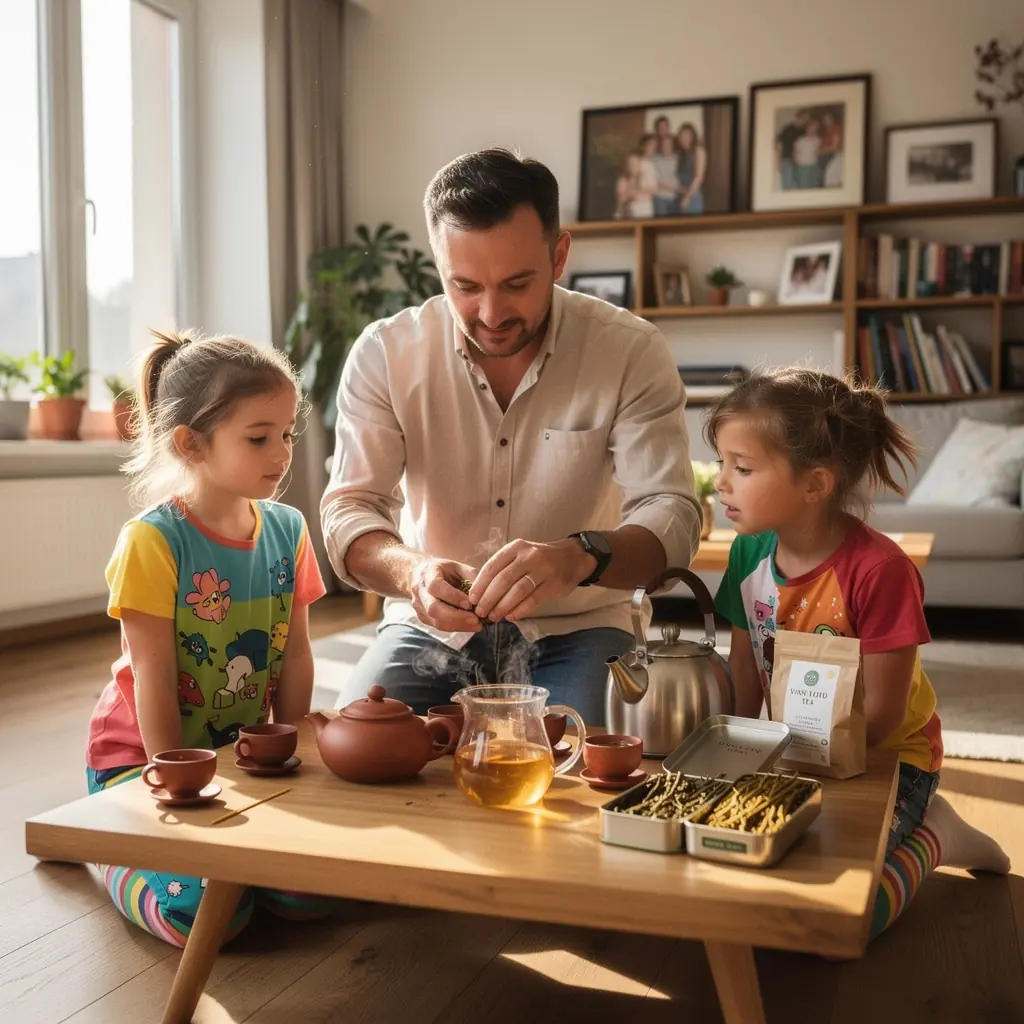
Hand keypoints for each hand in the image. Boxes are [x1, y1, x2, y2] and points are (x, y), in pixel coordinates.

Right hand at [409, 557, 482, 632]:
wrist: (422, 574)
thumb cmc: (444, 570)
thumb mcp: (458, 566)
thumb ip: (471, 576)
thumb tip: (487, 593)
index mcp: (427, 573)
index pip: (436, 586)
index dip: (453, 596)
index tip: (470, 603)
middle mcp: (420, 591)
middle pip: (433, 608)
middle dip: (457, 616)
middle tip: (476, 619)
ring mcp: (419, 606)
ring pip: (436, 621)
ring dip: (458, 625)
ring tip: (476, 625)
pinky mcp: (423, 617)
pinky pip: (438, 626)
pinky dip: (455, 627)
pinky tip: (469, 625)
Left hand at [469, 538, 594, 623]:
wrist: (573, 557)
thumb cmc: (540, 559)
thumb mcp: (521, 555)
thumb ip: (504, 569)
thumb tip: (481, 593)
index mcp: (516, 548)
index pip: (492, 567)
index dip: (480, 585)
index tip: (472, 599)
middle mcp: (529, 556)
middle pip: (503, 580)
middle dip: (488, 599)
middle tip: (480, 612)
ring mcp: (543, 569)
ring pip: (517, 591)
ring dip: (502, 606)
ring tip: (494, 617)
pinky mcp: (554, 584)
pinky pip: (533, 600)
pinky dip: (520, 610)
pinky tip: (511, 616)